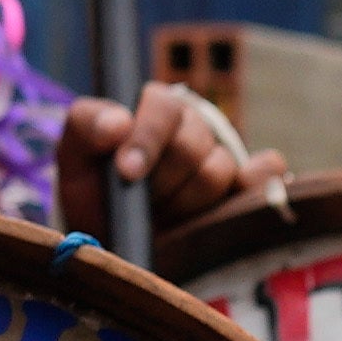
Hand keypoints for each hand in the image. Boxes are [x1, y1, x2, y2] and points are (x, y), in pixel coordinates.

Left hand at [54, 84, 272, 238]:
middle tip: (140, 201)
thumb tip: (117, 122)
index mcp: (155, 108)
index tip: (127, 172)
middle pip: (193, 147)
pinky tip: (230, 202)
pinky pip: (267, 174)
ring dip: (184, 202)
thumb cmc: (95, 187)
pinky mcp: (244, 187)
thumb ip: (85, 125)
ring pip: (218, 172)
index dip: (147, 140)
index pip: (163, 107)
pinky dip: (256, 184)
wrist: (115, 233)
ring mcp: (222, 156)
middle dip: (160, 182)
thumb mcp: (74, 155)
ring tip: (162, 212)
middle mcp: (193, 127)